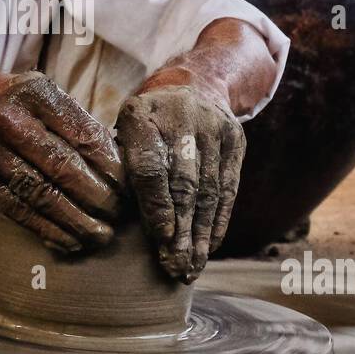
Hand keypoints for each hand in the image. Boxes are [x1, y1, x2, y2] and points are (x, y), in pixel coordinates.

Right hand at [0, 71, 124, 252]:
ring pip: (41, 194)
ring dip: (76, 221)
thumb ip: (75, 123)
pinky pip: (18, 210)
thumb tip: (121, 166)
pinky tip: (70, 240)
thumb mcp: (42, 95)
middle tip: (120, 214)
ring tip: (101, 235)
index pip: (82, 135)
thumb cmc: (10, 104)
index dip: (111, 166)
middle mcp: (6, 119)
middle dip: (98, 197)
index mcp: (33, 93)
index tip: (129, 187)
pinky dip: (48, 229)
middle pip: (63, 167)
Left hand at [115, 78, 245, 282]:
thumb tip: (118, 223)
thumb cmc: (147, 124)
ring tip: (191, 267)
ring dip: (200, 234)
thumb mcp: (125, 132)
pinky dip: (218, 221)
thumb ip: (121, 169)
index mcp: (142, 115)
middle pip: (184, 184)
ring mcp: (214, 127)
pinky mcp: (236, 139)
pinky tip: (210, 246)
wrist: (195, 85)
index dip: (157, 206)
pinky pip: (228, 188)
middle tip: (175, 267)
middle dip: (180, 231)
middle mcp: (182, 118)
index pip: (152, 168)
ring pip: (208, 191)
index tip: (160, 240)